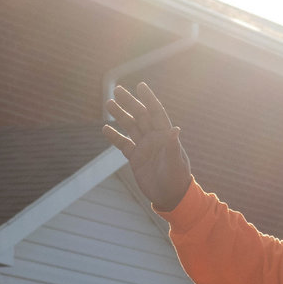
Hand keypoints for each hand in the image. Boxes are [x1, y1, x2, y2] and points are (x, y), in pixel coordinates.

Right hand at [102, 82, 194, 211]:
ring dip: (120, 115)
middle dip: (129, 103)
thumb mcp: (175, 163)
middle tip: (117, 90)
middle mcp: (154, 138)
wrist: (170, 197)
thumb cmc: (177, 180)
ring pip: (130, 127)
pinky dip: (115, 137)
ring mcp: (144, 147)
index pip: (156, 112)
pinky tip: (105, 128)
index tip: (141, 86)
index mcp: (165, 135)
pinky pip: (123, 144)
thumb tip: (175, 130)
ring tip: (109, 103)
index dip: (149, 99)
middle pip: (140, 116)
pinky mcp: (135, 158)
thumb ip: (173, 147)